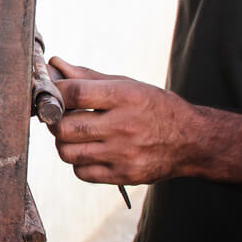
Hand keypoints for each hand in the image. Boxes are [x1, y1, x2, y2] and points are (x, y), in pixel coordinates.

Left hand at [47, 57, 199, 184]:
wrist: (192, 141)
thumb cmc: (154, 107)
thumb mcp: (127, 85)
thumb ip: (87, 77)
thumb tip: (54, 65)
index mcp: (124, 97)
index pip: (75, 93)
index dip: (54, 93)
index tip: (49, 94)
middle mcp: (123, 126)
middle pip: (64, 127)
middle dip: (55, 122)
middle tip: (60, 118)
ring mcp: (123, 154)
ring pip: (67, 152)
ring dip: (64, 144)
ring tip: (76, 136)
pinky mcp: (123, 175)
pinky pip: (81, 172)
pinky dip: (78, 163)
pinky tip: (90, 152)